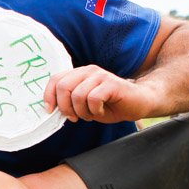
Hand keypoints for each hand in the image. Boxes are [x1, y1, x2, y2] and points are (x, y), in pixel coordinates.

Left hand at [44, 65, 159, 123]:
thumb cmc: (111, 104)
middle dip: (65, 107)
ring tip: (91, 114)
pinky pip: (93, 98)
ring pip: (78, 95)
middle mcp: (88, 71)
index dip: (49, 96)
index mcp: (79, 74)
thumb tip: (52, 109)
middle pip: (63, 87)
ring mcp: (101, 76)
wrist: (139, 102)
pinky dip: (94, 110)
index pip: (55, 80)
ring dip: (82, 111)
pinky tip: (101, 111)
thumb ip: (69, 102)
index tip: (51, 110)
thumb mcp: (85, 104)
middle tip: (74, 117)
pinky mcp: (112, 84)